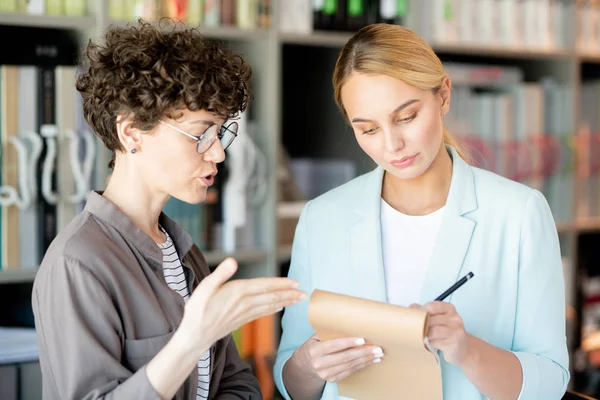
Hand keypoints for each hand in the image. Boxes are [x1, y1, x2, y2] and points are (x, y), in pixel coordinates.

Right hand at [176, 258, 305, 357]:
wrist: (194, 337)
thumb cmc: (197, 311)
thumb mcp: (204, 288)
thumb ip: (220, 274)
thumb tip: (232, 261)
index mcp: (237, 293)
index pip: (264, 286)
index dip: (281, 284)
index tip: (296, 283)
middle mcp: (244, 304)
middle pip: (271, 297)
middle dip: (289, 294)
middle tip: (304, 293)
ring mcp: (244, 314)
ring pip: (269, 306)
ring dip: (284, 302)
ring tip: (297, 300)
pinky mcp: (242, 321)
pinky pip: (262, 313)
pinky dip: (273, 309)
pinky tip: (279, 308)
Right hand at [293, 334, 382, 382]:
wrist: (305, 365)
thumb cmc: (314, 346)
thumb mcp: (315, 338)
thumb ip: (328, 332)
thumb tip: (348, 323)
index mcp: (314, 350)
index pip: (333, 346)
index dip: (348, 342)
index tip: (362, 339)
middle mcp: (319, 363)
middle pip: (344, 357)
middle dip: (363, 352)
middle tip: (377, 348)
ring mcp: (325, 373)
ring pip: (349, 366)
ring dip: (365, 360)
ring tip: (377, 354)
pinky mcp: (332, 379)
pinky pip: (349, 372)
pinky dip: (361, 366)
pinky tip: (371, 361)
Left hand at [411, 301, 471, 365]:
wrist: (463, 349)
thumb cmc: (447, 331)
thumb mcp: (438, 318)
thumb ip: (425, 311)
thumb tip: (411, 307)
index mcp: (450, 309)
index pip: (432, 306)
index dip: (421, 311)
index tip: (416, 316)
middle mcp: (455, 319)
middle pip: (431, 319)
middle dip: (422, 325)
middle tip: (416, 328)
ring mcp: (456, 332)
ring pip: (433, 331)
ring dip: (425, 334)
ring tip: (423, 336)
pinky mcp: (454, 344)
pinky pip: (436, 342)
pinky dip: (429, 343)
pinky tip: (430, 343)